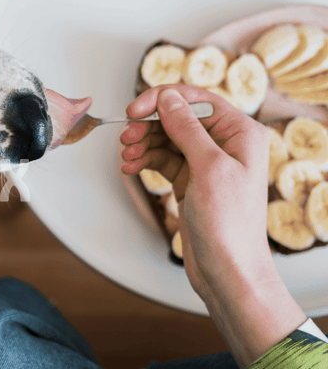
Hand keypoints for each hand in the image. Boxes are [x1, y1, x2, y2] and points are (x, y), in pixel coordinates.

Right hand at [120, 85, 305, 367]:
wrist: (227, 270)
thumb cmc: (229, 225)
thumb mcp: (208, 168)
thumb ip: (187, 129)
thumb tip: (169, 99)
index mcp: (241, 133)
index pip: (197, 100)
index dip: (162, 100)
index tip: (135, 110)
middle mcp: (226, 145)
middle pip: (179, 118)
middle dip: (149, 125)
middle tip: (126, 137)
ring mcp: (207, 164)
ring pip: (167, 139)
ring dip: (144, 144)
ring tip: (126, 156)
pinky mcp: (192, 182)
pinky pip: (164, 160)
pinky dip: (146, 161)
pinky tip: (131, 167)